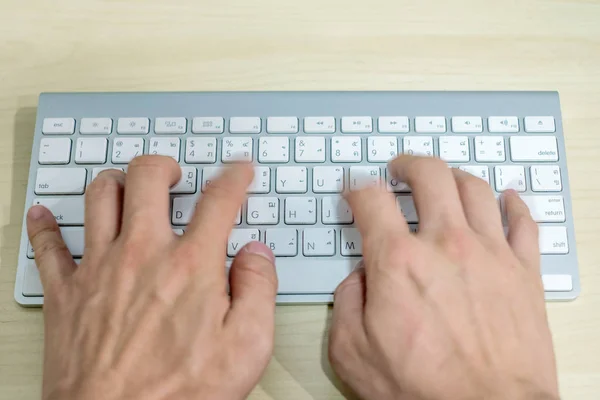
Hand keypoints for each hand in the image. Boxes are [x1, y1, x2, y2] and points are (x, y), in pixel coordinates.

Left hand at [27, 157, 276, 399]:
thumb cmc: (180, 395)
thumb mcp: (247, 347)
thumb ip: (259, 290)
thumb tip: (257, 254)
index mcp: (191, 265)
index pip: (218, 199)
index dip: (234, 176)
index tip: (239, 171)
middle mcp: (143, 254)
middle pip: (147, 179)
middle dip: (164, 166)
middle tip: (174, 173)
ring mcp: (99, 269)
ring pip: (99, 197)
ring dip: (115, 181)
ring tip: (126, 185)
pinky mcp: (66, 294)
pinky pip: (48, 246)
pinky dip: (45, 226)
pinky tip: (44, 216)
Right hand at [329, 156, 558, 399]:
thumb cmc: (423, 391)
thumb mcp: (352, 353)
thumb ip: (346, 303)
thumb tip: (358, 278)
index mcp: (399, 262)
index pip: (372, 199)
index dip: (358, 188)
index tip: (356, 190)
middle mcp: (446, 246)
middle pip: (430, 175)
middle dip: (409, 164)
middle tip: (401, 168)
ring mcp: (490, 254)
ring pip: (475, 188)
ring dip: (455, 176)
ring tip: (445, 180)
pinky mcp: (524, 273)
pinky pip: (524, 221)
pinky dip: (513, 203)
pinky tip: (506, 199)